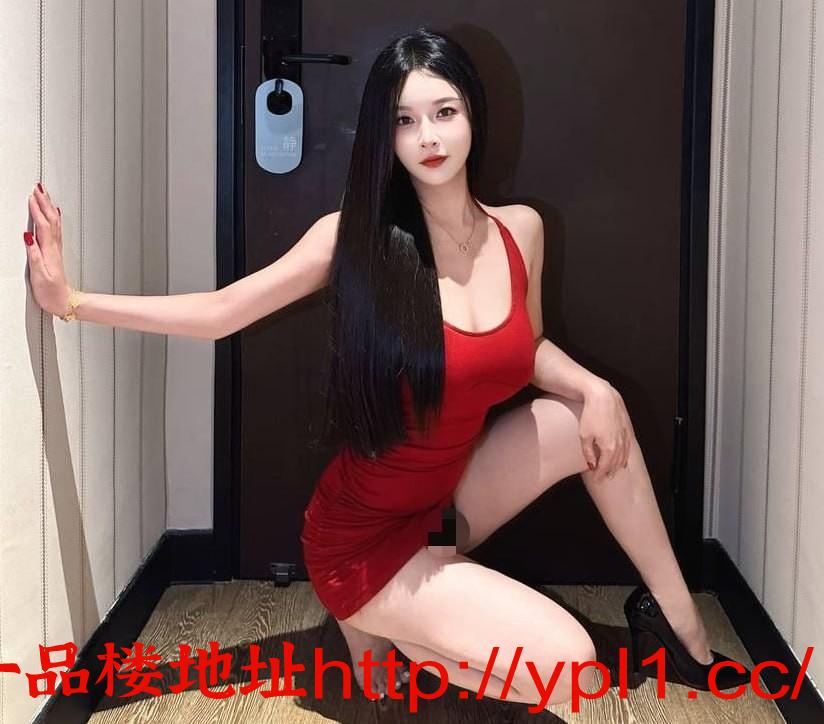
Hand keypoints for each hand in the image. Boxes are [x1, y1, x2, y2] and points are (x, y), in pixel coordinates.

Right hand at [24, 183, 71, 316]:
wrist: (65, 302)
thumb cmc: (51, 292)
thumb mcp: (39, 275)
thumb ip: (34, 255)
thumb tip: (28, 236)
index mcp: (49, 251)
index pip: (42, 226)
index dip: (37, 210)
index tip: (31, 196)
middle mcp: (54, 248)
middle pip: (50, 220)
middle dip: (44, 202)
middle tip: (38, 187)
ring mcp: (56, 250)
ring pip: (54, 223)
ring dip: (49, 207)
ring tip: (44, 194)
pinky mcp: (56, 253)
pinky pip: (56, 230)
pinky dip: (54, 219)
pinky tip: (54, 214)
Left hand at [578, 380, 634, 481]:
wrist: (602, 397)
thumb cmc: (591, 414)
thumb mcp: (584, 435)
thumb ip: (588, 453)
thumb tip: (591, 465)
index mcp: (608, 447)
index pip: (604, 467)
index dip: (600, 475)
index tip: (596, 479)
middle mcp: (619, 444)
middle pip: (615, 464)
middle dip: (609, 472)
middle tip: (603, 478)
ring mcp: (624, 437)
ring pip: (623, 457)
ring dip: (617, 466)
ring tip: (612, 471)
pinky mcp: (626, 430)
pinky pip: (627, 449)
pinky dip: (625, 457)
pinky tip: (623, 460)